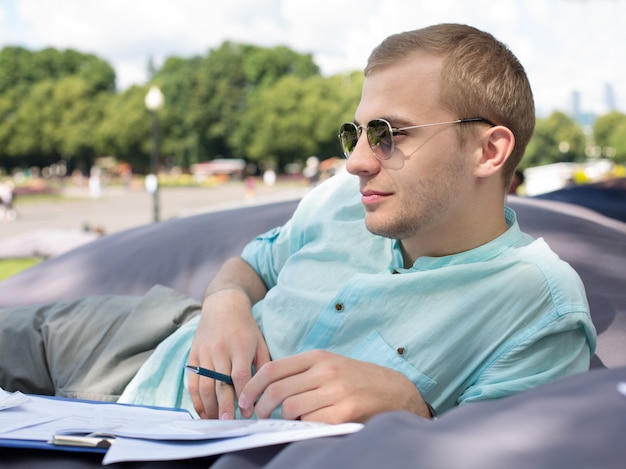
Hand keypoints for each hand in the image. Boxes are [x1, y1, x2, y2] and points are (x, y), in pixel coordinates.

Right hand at [187, 288, 269, 418]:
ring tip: (216, 422)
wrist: (223, 305)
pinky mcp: (193, 355)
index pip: (240, 375)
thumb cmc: (246, 327)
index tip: (248, 412)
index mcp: (239, 346)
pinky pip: (192, 381)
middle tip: (228, 424)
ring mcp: (204, 353)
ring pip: (204, 385)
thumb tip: (264, 393)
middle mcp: (220, 350)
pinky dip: (196, 398)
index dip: (243, 395)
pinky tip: (203, 411)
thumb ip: (262, 366)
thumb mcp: (259, 342)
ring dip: (209, 406)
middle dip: (224, 406)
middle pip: (220, 384)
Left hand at [238, 350, 429, 422]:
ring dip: (282, 419)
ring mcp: (335, 390)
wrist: (395, 391)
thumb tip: (266, 389)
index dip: (252, 386)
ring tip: (284, 423)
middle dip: (260, 407)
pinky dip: (302, 427)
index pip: (272, 369)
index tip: (245, 400)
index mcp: (317, 357)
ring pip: (290, 407)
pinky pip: (310, 422)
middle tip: (258, 417)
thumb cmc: (357, 379)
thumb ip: (301, 373)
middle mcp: (325, 370)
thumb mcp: (329, 365)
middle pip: (277, 389)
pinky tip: (305, 426)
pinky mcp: (345, 411)